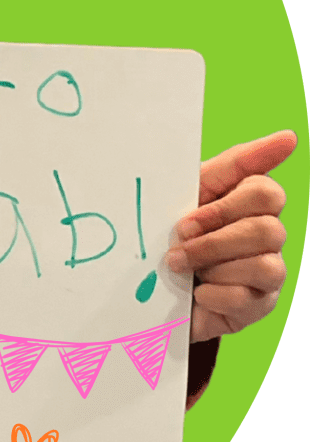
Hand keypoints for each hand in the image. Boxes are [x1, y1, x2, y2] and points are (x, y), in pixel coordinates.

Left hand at [167, 131, 296, 342]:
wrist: (151, 286)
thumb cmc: (173, 232)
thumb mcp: (188, 192)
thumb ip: (233, 164)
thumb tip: (290, 136)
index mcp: (251, 203)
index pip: (266, 192)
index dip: (224, 207)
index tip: (188, 216)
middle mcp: (268, 235)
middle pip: (267, 230)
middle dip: (213, 239)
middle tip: (179, 242)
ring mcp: (268, 272)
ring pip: (265, 265)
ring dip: (212, 265)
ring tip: (181, 268)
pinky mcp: (257, 305)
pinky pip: (245, 297)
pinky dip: (213, 293)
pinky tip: (196, 292)